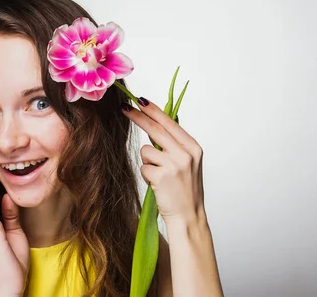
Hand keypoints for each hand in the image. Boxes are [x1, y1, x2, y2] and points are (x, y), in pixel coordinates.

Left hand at [122, 98, 204, 225]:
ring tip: (160, 176)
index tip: (140, 100)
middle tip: (123, 108)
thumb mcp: (188, 162)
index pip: (170, 123)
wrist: (189, 217)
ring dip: (148, 162)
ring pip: (146, 151)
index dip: (153, 110)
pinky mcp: (162, 176)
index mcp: (193, 147)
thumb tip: (157, 122)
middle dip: (138, 117)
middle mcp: (185, 154)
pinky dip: (146, 175)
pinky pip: (144, 167)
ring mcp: (174, 165)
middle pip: (155, 129)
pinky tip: (157, 185)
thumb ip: (175, 144)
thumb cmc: (186, 189)